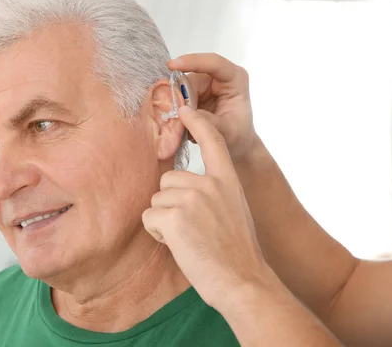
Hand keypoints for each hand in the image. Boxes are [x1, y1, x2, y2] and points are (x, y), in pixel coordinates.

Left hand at [142, 105, 264, 309]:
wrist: (243, 281)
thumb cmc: (237, 252)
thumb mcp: (234, 210)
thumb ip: (214, 193)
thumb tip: (186, 188)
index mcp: (227, 179)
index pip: (212, 140)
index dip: (197, 123)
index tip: (185, 109)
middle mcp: (209, 183)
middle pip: (168, 179)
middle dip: (171, 203)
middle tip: (192, 228)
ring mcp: (191, 198)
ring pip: (156, 200)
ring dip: (164, 220)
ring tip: (188, 238)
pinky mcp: (174, 217)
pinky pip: (149, 218)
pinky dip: (157, 234)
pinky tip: (179, 245)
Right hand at [168, 53, 257, 160]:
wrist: (236, 144)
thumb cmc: (238, 136)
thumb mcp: (224, 132)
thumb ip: (204, 121)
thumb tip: (183, 110)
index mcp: (235, 79)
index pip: (214, 63)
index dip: (193, 62)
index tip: (173, 65)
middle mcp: (221, 76)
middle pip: (193, 77)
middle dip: (182, 96)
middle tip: (179, 118)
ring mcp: (207, 82)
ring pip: (183, 87)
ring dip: (181, 105)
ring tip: (187, 125)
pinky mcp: (197, 90)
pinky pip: (181, 94)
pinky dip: (180, 108)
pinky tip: (185, 121)